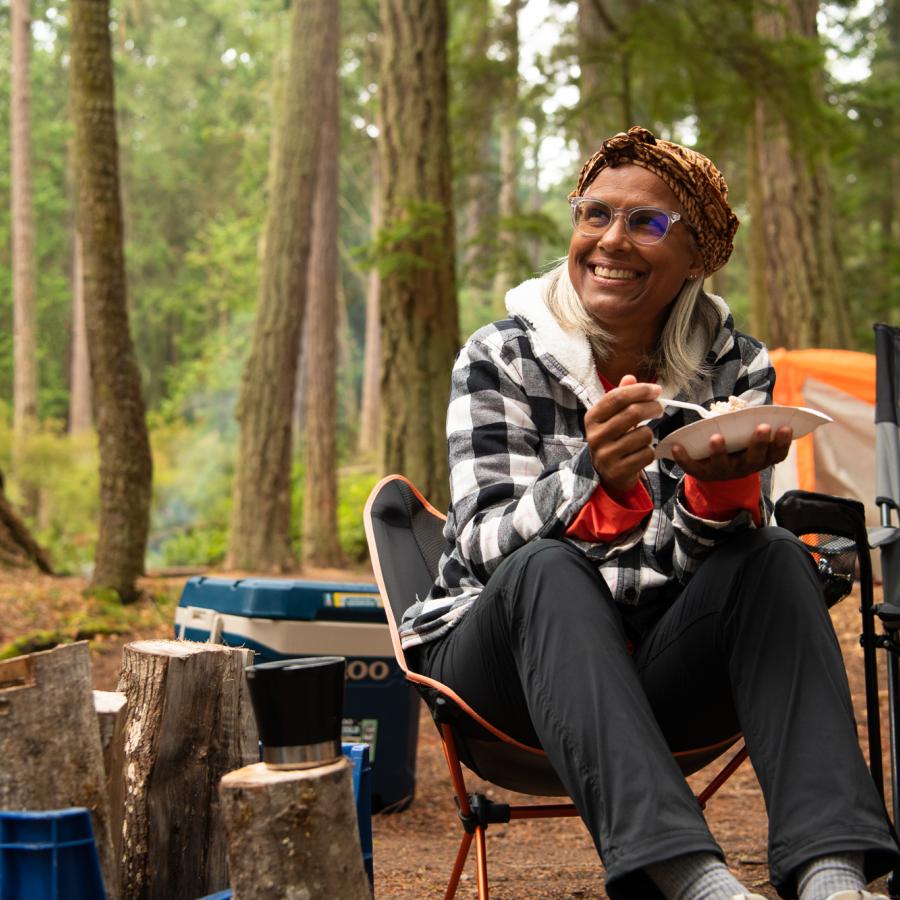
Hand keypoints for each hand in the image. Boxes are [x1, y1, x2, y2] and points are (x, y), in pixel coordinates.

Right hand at [584, 374, 662, 494]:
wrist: (606, 474)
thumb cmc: (613, 439)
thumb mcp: (612, 417)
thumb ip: (620, 397)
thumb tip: (630, 377)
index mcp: (592, 418)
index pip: (617, 397)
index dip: (640, 391)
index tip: (656, 390)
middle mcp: (595, 436)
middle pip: (632, 413)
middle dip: (652, 407)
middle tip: (659, 408)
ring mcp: (605, 455)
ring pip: (643, 434)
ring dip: (649, 434)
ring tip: (644, 436)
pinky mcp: (618, 471)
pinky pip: (646, 454)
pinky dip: (649, 452)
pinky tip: (641, 452)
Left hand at [671, 424, 792, 480]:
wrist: (715, 470)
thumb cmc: (737, 444)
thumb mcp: (748, 436)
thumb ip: (754, 423)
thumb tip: (760, 403)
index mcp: (759, 458)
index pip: (776, 454)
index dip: (782, 442)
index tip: (786, 426)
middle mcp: (744, 467)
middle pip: (753, 459)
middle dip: (759, 443)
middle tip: (763, 427)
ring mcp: (723, 471)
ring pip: (722, 464)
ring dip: (720, 451)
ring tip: (717, 438)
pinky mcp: (702, 473)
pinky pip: (692, 467)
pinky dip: (684, 458)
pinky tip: (675, 447)